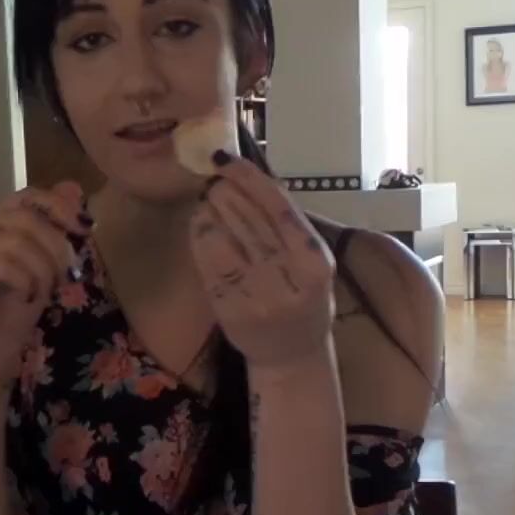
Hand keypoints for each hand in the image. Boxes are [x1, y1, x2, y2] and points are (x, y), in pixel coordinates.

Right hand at [0, 182, 88, 395]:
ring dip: (42, 267)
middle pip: (22, 217)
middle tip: (67, 274)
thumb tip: (73, 187)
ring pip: (14, 240)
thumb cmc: (14, 311)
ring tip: (46, 290)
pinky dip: (25, 280)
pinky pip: (2, 264)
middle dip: (55, 245)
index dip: (58, 207)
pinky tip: (28, 297)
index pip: (25, 195)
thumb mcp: (43, 265)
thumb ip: (52, 228)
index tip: (84, 230)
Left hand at [188, 153, 334, 371]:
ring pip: (222, 235)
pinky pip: (206, 259)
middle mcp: (287, 278)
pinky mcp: (227, 306)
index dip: (248, 177)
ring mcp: (255, 295)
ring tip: (207, 199)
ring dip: (209, 208)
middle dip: (224, 190)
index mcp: (315, 263)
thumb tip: (250, 178)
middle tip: (213, 178)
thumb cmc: (305, 299)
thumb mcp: (313, 262)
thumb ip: (290, 226)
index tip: (227, 159)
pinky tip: (200, 222)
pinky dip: (199, 233)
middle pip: (247, 217)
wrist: (291, 355)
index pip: (278, 206)